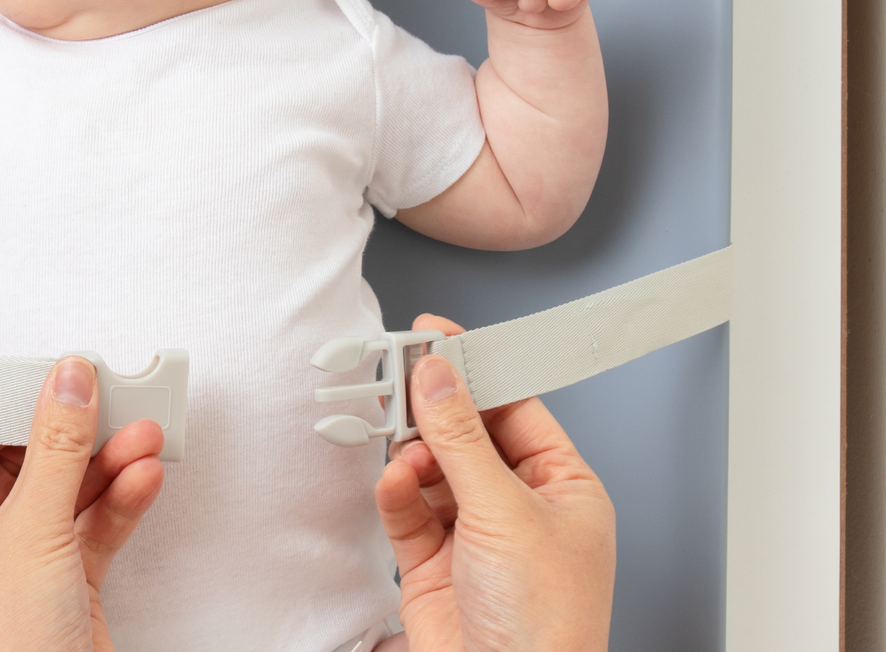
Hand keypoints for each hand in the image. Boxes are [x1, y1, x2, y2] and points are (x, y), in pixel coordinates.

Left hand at [0, 356, 164, 651]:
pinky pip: (90, 527)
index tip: (56, 371)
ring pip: (63, 492)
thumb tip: (68, 381)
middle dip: (75, 435)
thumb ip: (57, 447)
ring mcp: (15, 567)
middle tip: (112, 396)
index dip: (12, 402)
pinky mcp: (60, 588)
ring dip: (106, 464)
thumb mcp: (33, 533)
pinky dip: (118, 502)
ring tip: (143, 433)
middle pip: (23, 461)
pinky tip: (142, 476)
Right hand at [374, 315, 614, 651]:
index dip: (476, 368)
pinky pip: (407, 506)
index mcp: (562, 487)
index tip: (437, 336)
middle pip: (467, 432)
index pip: (516, 406)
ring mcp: (475, 534)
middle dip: (433, 411)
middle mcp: (519, 507)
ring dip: (412, 453)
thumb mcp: (503, 514)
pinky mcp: (434, 561)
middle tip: (400, 376)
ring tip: (401, 447)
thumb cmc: (546, 629)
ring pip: (431, 466)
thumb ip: (461, 438)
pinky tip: (395, 484)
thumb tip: (436, 377)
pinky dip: (396, 491)